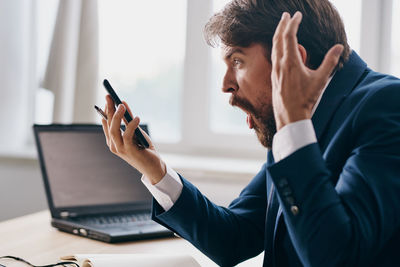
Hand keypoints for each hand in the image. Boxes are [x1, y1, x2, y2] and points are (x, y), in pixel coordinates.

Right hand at [101, 95, 165, 183]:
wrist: (153, 167)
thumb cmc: (144, 149)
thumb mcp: (135, 131)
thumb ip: (129, 120)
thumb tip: (123, 104)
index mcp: (113, 141)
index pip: (106, 123)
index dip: (106, 109)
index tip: (109, 98)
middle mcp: (114, 145)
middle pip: (108, 124)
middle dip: (109, 109)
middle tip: (111, 97)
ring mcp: (120, 149)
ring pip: (114, 129)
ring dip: (117, 116)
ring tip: (122, 105)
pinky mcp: (129, 150)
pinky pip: (127, 135)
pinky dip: (131, 125)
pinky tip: (137, 118)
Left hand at [271, 11, 343, 129]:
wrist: (290, 117)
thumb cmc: (305, 100)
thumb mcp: (320, 80)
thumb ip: (329, 62)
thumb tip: (339, 47)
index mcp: (290, 62)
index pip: (289, 36)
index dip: (293, 23)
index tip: (297, 15)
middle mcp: (280, 64)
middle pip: (278, 39)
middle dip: (282, 25)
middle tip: (285, 15)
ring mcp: (275, 71)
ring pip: (274, 48)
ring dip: (278, 35)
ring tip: (282, 27)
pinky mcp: (274, 77)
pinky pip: (273, 57)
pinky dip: (276, 47)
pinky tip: (279, 48)